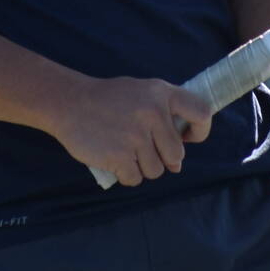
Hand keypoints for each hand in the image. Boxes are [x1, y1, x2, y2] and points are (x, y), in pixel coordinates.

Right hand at [44, 77, 212, 187]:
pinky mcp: (119, 156)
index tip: (188, 138)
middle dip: (162, 158)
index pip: (201, 113)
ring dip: (142, 167)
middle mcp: (153, 113)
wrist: (68, 102)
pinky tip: (114, 159)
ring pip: (156, 170)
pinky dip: (126, 175)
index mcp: (162, 93)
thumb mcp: (141, 92)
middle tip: (142, 148)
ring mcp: (136, 136)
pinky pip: (135, 178)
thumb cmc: (107, 100)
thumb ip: (164, 115)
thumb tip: (178, 160)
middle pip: (176, 154)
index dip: (200, 131)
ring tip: (125, 150)